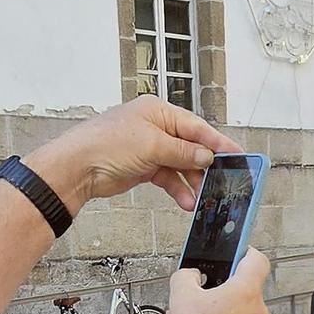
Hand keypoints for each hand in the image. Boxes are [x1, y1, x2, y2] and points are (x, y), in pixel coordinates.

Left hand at [29, 95, 238, 211]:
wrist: (77, 167)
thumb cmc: (106, 144)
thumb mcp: (152, 145)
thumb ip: (182, 151)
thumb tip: (206, 155)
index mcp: (158, 112)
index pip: (196, 126)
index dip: (217, 142)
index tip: (236, 154)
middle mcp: (155, 127)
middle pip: (190, 146)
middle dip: (204, 165)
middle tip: (222, 181)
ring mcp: (149, 148)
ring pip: (180, 165)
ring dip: (191, 182)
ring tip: (202, 198)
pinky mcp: (143, 167)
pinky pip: (167, 178)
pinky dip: (177, 189)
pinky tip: (185, 201)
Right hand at [167, 249, 267, 313]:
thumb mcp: (181, 298)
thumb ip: (184, 276)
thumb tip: (189, 274)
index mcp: (246, 290)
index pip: (257, 258)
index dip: (244, 249)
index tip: (233, 248)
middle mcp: (257, 308)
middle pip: (244, 284)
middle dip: (221, 283)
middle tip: (202, 287)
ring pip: (239, 307)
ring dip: (219, 306)